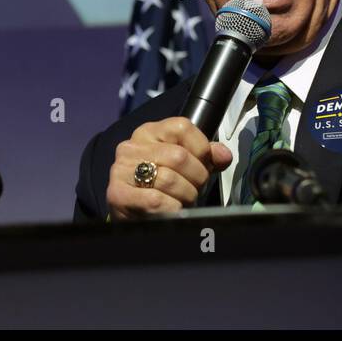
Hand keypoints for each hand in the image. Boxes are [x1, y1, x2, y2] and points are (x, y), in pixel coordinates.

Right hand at [106, 117, 232, 219]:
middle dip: (196, 178)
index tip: (204, 164)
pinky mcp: (117, 194)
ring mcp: (121, 170)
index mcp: (149, 132)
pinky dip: (171, 208)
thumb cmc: (160, 186)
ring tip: (182, 201)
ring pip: (170, 179)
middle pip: (179, 156)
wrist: (132, 214)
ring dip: (185, 196)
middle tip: (195, 189)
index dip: (201, 148)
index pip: (183, 127)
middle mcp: (131, 147)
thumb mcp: (184, 166)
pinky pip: (156, 200)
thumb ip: (206, 157)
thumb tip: (224, 155)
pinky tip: (170, 209)